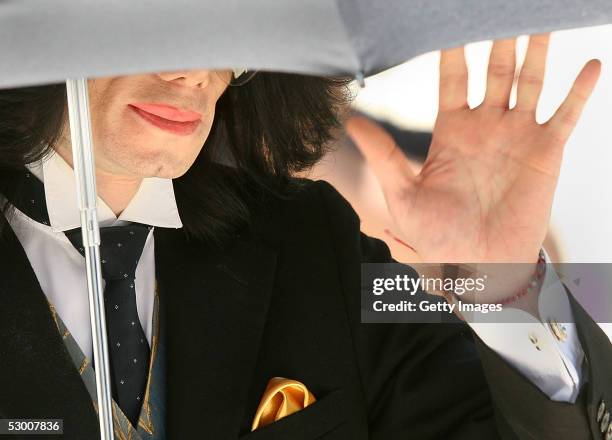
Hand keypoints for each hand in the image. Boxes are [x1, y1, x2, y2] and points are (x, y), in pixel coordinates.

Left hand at [348, 34, 600, 265]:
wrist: (477, 264)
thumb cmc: (437, 234)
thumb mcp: (403, 195)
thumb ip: (383, 156)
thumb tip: (352, 122)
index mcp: (451, 129)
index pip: (452, 77)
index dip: (452, 48)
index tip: (448, 17)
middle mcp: (486, 124)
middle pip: (494, 68)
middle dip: (497, 36)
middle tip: (498, 5)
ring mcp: (518, 135)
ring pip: (530, 80)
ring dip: (537, 50)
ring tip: (540, 18)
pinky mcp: (546, 151)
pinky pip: (566, 115)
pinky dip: (579, 91)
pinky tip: (591, 66)